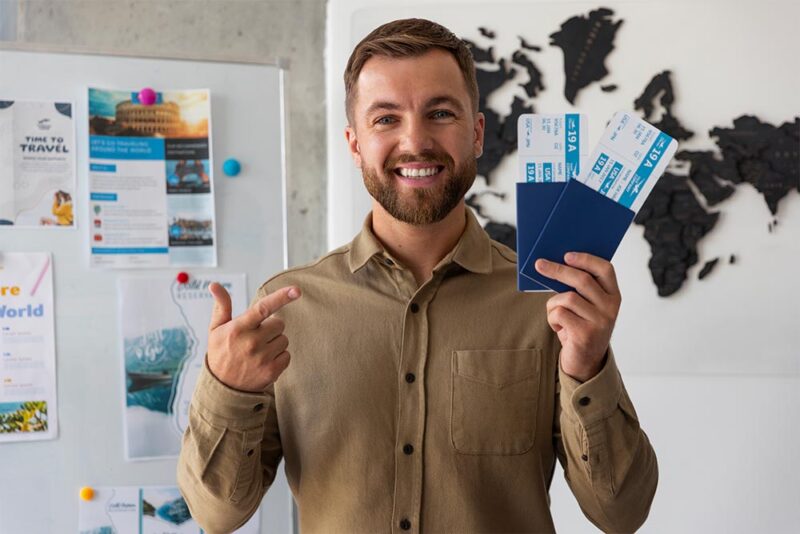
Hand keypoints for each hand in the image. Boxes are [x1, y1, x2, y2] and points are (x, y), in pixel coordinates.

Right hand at [206, 282, 300, 391]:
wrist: (223, 388)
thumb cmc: (221, 353)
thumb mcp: (216, 329)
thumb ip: (222, 306)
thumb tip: (214, 285)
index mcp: (238, 328)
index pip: (263, 308)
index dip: (281, 297)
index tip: (296, 290)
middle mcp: (251, 342)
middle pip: (279, 324)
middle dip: (271, 328)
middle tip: (257, 337)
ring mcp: (262, 358)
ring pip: (284, 339)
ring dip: (275, 343)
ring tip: (259, 351)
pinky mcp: (271, 371)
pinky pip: (287, 355)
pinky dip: (279, 357)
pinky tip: (265, 361)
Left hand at [535, 252, 620, 381]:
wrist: (585, 364)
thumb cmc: (581, 328)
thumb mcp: (586, 307)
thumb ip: (579, 289)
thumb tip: (554, 264)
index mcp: (614, 296)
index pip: (605, 269)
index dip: (586, 259)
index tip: (566, 254)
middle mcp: (611, 308)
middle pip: (582, 280)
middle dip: (557, 270)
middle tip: (539, 264)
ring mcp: (600, 321)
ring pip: (566, 298)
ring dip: (553, 305)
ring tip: (556, 316)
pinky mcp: (585, 334)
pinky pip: (559, 314)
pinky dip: (552, 319)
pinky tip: (559, 328)